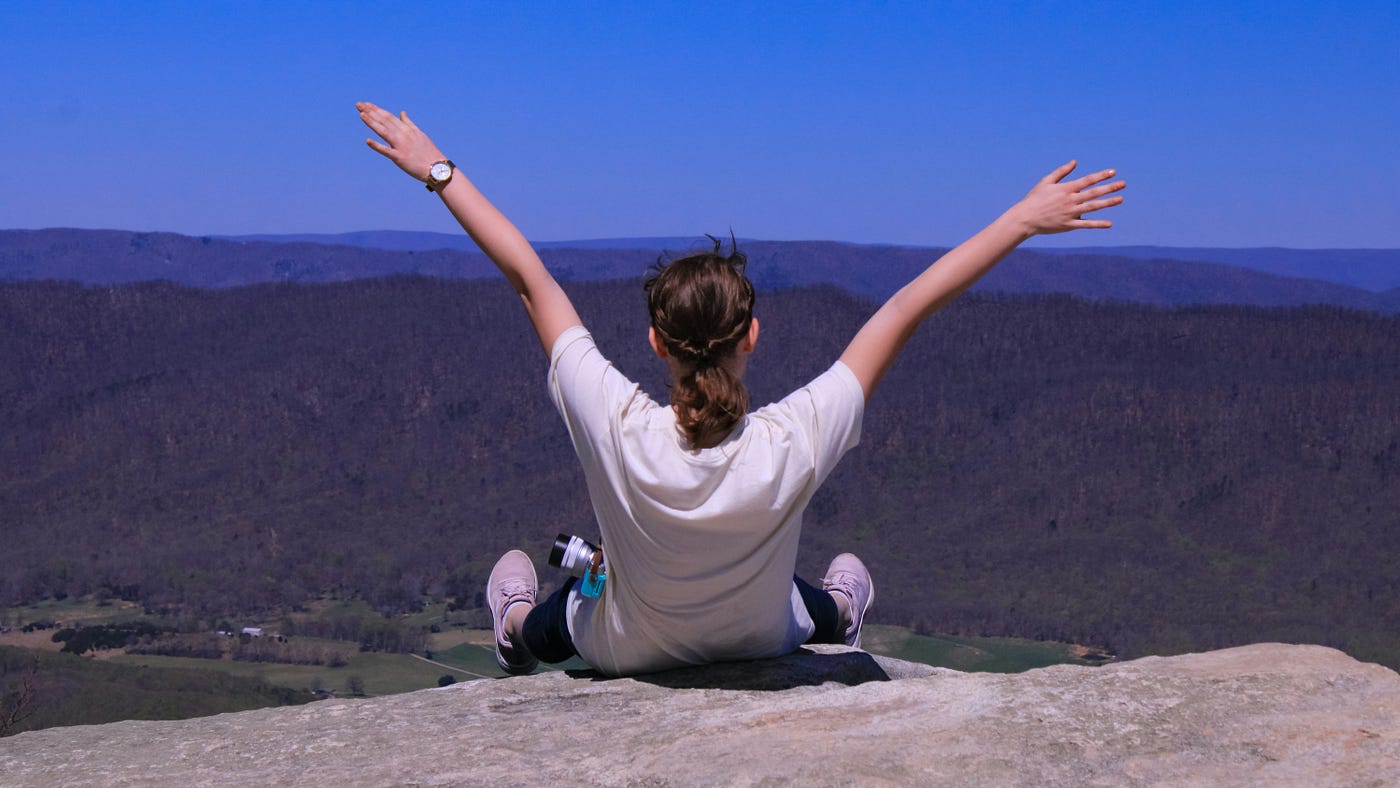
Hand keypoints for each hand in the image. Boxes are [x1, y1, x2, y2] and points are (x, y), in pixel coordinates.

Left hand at [356, 101, 447, 182]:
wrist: (438, 168)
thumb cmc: (430, 153)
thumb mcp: (420, 134)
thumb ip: (409, 124)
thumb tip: (402, 113)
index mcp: (408, 130)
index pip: (389, 116)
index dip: (376, 110)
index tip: (366, 104)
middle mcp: (403, 135)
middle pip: (385, 121)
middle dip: (371, 112)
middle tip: (358, 104)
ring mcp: (401, 146)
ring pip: (384, 132)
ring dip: (372, 122)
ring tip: (361, 114)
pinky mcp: (400, 158)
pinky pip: (387, 151)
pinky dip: (377, 146)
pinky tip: (367, 141)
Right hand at [1010, 161, 1125, 234]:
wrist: (1025, 218)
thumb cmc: (1034, 199)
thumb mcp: (1046, 181)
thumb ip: (1061, 171)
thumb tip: (1074, 162)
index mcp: (1066, 188)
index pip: (1088, 180)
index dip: (1101, 176)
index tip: (1113, 172)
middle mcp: (1070, 200)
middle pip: (1094, 193)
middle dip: (1110, 188)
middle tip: (1123, 184)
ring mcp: (1070, 213)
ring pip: (1093, 207)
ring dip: (1108, 203)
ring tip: (1121, 199)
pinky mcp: (1068, 225)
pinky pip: (1086, 224)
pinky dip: (1098, 224)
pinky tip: (1109, 223)